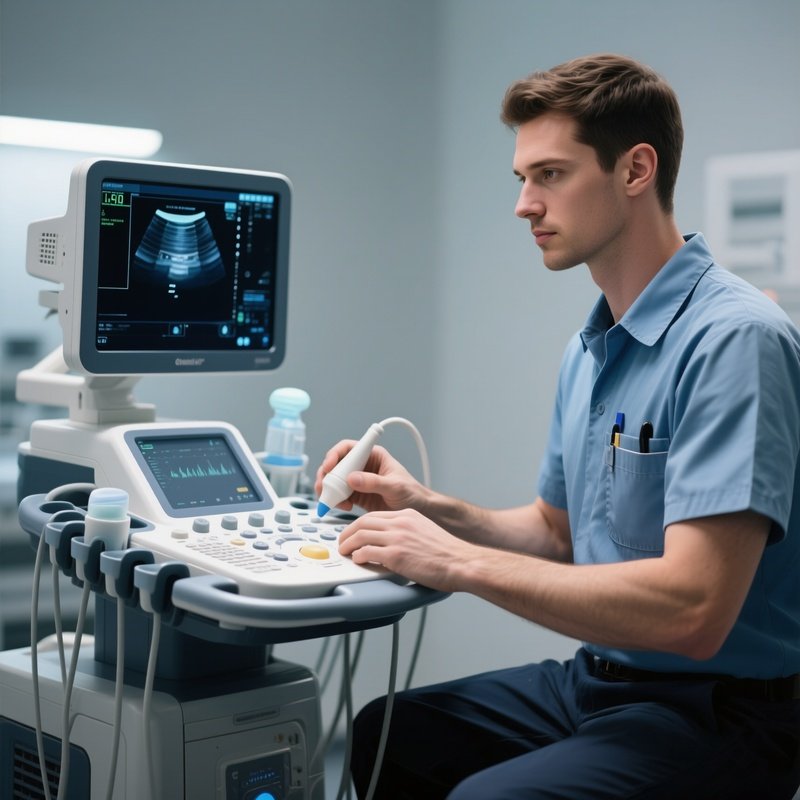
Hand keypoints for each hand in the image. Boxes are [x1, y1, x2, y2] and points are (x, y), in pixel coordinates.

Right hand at [314, 441, 425, 512]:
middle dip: (326, 476)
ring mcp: (357, 481)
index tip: (328, 466)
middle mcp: (362, 466)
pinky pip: (338, 495)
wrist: (418, 511)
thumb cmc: (412, 493)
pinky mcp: (355, 495)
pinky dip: (335, 501)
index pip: (348, 448)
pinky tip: (343, 506)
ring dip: (328, 490)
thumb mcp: (395, 486)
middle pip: (335, 465)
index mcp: (373, 455)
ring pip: (333, 481)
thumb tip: (352, 478)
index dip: (334, 455)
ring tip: (333, 501)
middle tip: (325, 489)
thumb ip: (374, 482)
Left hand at [338, 508, 477, 591]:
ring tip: (345, 552)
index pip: (374, 516)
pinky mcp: (396, 555)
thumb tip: (393, 543)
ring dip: (348, 545)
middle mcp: (401, 523)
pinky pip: (367, 552)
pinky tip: (358, 561)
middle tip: (342, 542)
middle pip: (363, 522)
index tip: (353, 532)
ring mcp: (397, 538)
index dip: (359, 525)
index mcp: (407, 516)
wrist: (461, 562)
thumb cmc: (448, 553)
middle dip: (347, 533)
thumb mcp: (425, 532)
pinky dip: (358, 556)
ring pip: (361, 535)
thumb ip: (407, 533)